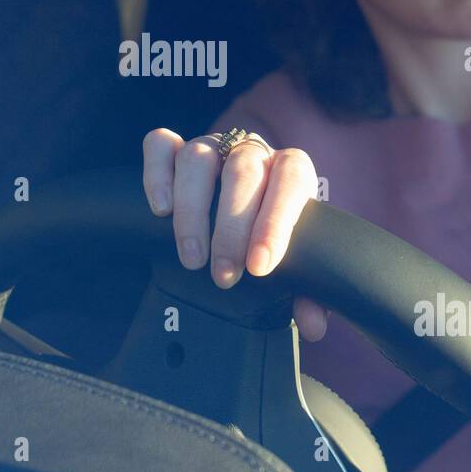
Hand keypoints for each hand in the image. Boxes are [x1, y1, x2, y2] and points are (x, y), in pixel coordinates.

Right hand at [141, 127, 331, 341]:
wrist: (247, 209)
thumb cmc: (271, 235)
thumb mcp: (295, 261)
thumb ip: (308, 292)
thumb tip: (314, 325)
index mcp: (291, 170)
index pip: (290, 181)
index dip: (275, 223)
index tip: (260, 266)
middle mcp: (252, 151)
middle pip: (241, 171)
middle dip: (230, 229)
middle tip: (223, 275)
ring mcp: (213, 147)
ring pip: (198, 159)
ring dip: (192, 211)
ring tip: (191, 258)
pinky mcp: (177, 151)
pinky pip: (161, 146)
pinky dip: (156, 173)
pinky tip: (159, 209)